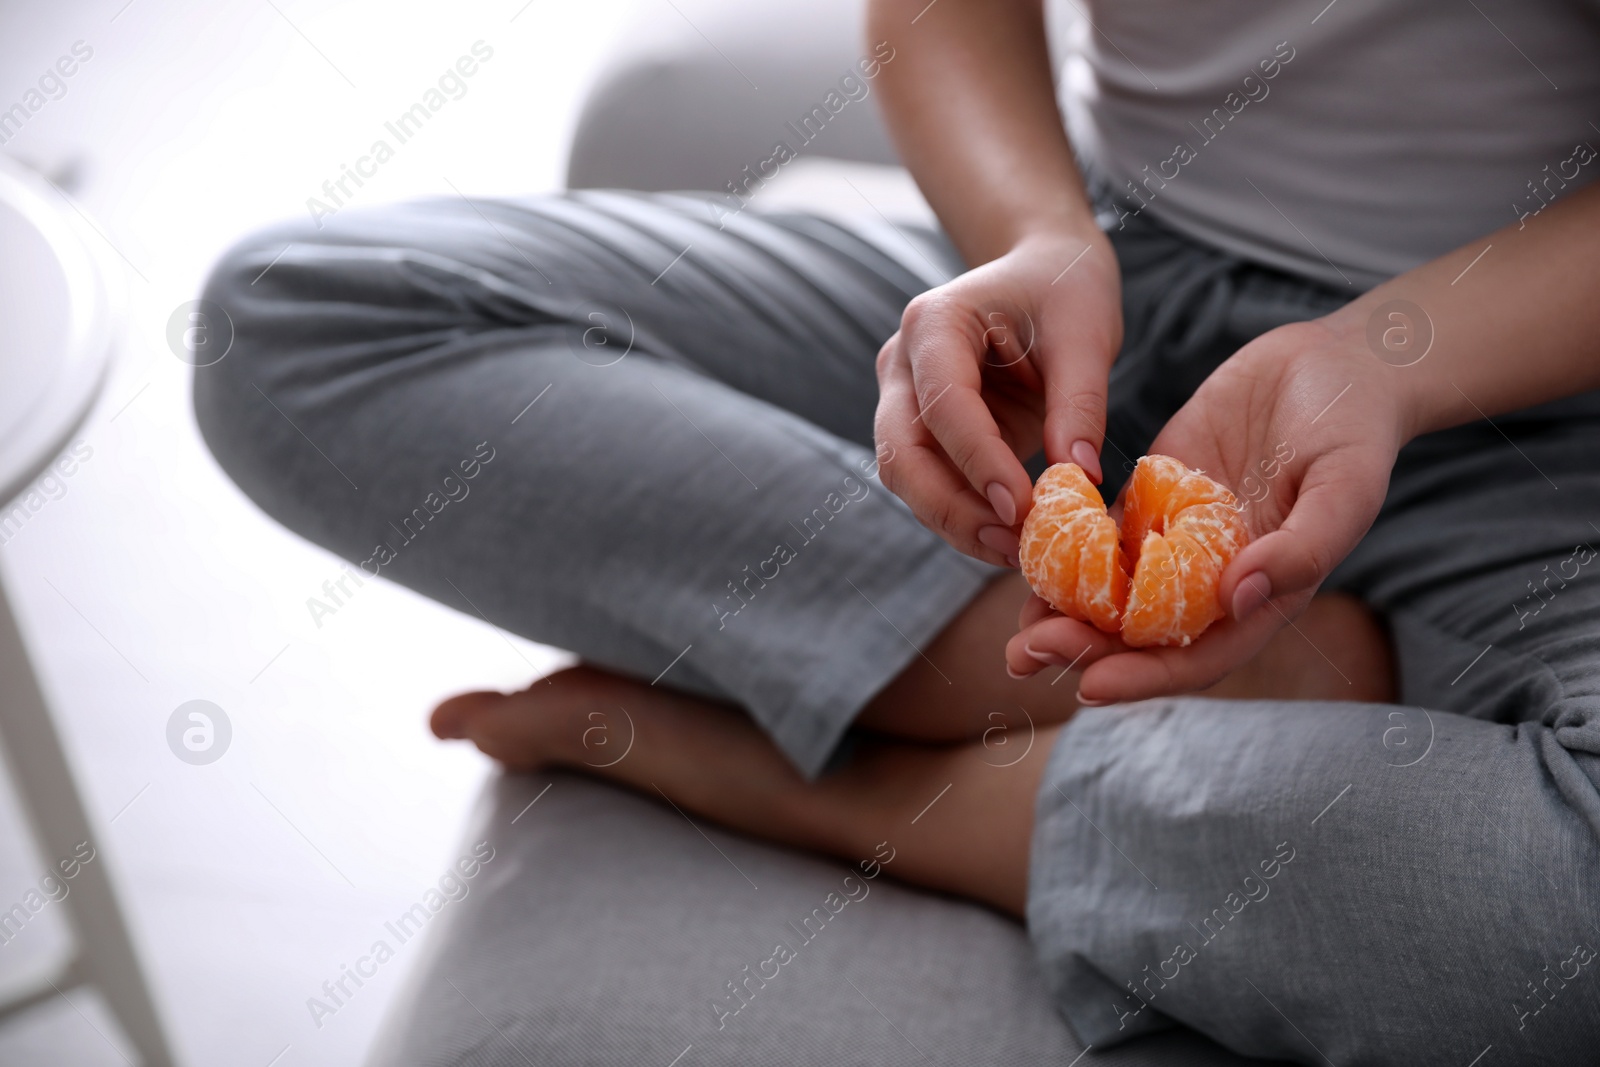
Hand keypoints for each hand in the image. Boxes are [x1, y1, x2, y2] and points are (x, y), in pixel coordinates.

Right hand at [873, 228, 1121, 566]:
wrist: (1043, 273)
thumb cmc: (1064, 289)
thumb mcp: (1086, 334)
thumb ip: (1079, 405)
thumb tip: (1081, 479)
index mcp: (934, 322)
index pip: (944, 404)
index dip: (978, 462)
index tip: (1024, 509)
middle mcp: (902, 364)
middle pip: (901, 454)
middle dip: (953, 509)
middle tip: (1014, 547)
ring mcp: (903, 399)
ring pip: (907, 479)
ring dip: (957, 522)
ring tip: (1018, 552)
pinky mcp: (922, 432)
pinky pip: (931, 484)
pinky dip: (966, 516)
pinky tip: (1011, 537)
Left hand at [1005, 318, 1409, 701]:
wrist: (1334, 366)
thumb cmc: (1355, 431)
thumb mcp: (1346, 488)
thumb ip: (1300, 549)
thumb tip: (1236, 598)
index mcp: (1260, 597)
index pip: (1196, 656)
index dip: (1144, 677)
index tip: (1090, 687)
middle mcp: (1211, 581)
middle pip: (1139, 635)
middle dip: (1084, 652)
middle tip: (1024, 657)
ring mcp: (1175, 539)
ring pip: (1109, 592)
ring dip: (1062, 615)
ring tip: (1014, 634)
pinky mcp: (1150, 495)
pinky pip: (1098, 534)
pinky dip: (1061, 553)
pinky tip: (1023, 560)